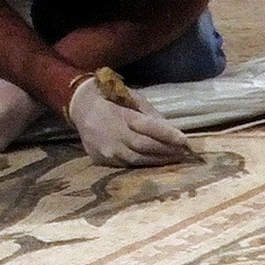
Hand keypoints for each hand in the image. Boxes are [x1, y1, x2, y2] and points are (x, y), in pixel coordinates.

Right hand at [65, 77, 195, 167]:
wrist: (79, 106)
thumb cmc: (112, 100)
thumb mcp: (132, 99)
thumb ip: (151, 116)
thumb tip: (173, 131)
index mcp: (120, 115)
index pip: (147, 127)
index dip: (166, 135)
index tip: (184, 140)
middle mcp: (111, 134)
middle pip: (144, 147)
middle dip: (166, 150)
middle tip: (184, 152)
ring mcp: (105, 149)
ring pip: (137, 160)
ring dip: (159, 161)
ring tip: (175, 158)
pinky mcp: (101, 160)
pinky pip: (127, 165)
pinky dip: (144, 164)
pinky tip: (156, 162)